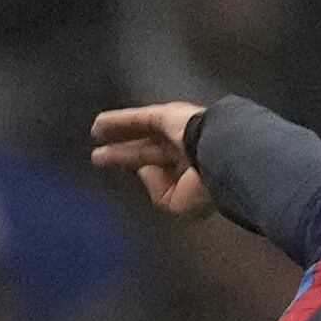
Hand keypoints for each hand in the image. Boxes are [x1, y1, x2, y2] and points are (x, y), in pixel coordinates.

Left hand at [91, 102, 211, 216]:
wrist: (224, 156)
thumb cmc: (205, 187)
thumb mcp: (178, 204)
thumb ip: (158, 193)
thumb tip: (142, 170)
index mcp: (195, 172)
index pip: (165, 171)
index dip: (146, 172)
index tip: (133, 173)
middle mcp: (186, 149)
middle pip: (148, 150)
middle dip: (126, 154)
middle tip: (102, 158)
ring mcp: (177, 130)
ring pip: (142, 130)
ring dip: (119, 132)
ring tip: (96, 134)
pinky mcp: (168, 115)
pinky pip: (138, 118)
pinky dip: (118, 121)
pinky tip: (98, 126)